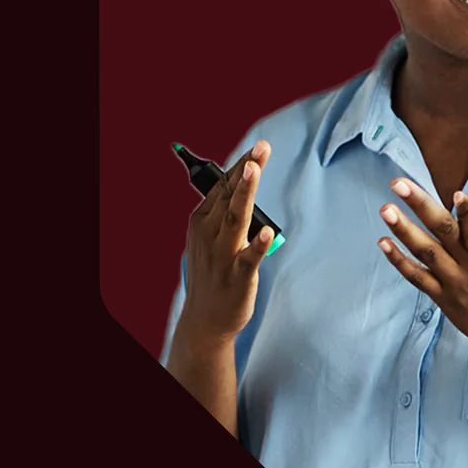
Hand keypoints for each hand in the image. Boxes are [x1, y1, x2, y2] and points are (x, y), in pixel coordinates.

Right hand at [180, 140, 275, 341]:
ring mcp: (222, 256)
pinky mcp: (237, 278)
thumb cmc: (212, 274)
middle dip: (245, 170)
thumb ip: (221, 212)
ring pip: (236, 219)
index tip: (258, 147)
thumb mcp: (208, 238)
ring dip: (245, 193)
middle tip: (261, 147)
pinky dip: (257, 244)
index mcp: (201, 222)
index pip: (222, 187)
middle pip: (229, 196)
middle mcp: (209, 235)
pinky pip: (248, 258)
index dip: (241, 166)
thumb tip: (240, 181)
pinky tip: (267, 233)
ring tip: (254, 171)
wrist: (204, 321)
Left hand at [377, 180, 467, 370]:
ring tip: (386, 209)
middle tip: (399, 184)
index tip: (456, 194)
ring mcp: (455, 282)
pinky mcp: (442, 297)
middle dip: (420, 204)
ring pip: (426, 251)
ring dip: (403, 229)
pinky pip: (418, 277)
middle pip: (444, 231)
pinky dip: (399, 260)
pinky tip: (383, 242)